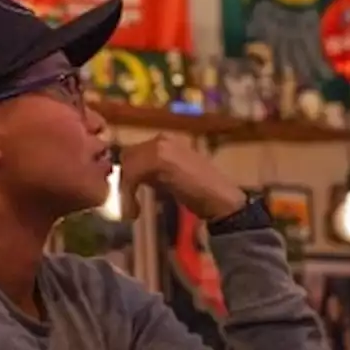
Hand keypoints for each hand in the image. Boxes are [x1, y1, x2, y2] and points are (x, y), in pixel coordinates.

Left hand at [117, 135, 246, 221]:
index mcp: (167, 140)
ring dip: (126, 190)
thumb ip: (153, 172)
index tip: (129, 195)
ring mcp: (162, 146)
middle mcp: (163, 139)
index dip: (128, 174)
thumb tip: (129, 175)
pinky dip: (129, 194)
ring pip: (128, 165)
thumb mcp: (172, 176)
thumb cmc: (202, 193)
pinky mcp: (160, 158)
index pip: (134, 152)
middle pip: (127, 156)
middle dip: (125, 180)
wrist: (223, 201)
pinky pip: (132, 174)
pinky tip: (135, 211)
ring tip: (133, 210)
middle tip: (130, 203)